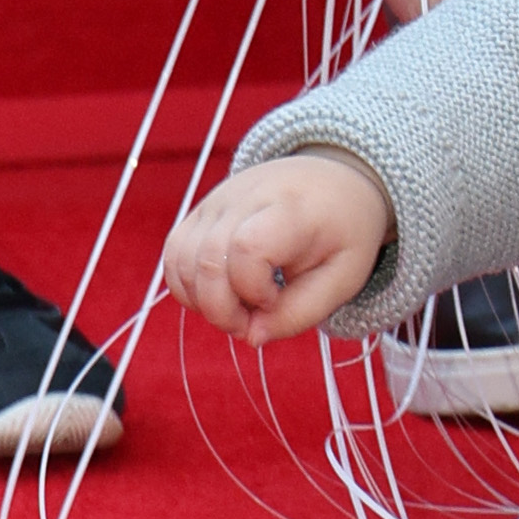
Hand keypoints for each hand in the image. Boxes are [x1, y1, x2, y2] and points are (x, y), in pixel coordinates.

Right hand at [165, 151, 390, 344]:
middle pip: (208, 260)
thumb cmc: (343, 233)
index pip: (248, 247)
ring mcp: (218, 200)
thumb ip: (300, 313)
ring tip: (238, 308)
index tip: (276, 299)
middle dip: (221, 309)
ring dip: (201, 301)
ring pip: (182, 259)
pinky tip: (218, 295)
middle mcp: (247, 196)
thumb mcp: (344, 277)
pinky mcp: (201, 209)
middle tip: (249, 323)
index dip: (253, 289)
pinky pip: (174, 253)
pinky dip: (186, 286)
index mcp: (293, 208)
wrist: (333, 181)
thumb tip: (251, 337)